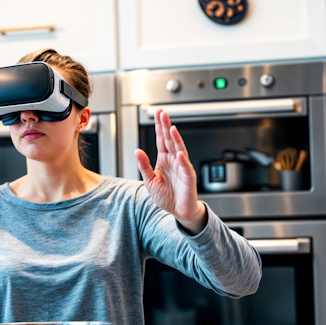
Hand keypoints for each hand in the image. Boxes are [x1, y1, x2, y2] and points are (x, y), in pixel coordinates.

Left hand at [135, 109, 206, 233]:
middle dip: (166, 126)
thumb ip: (144, 165)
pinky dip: (182, 160)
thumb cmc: (166, 196)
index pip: (161, 139)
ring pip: (179, 149)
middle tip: (163, 114)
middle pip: (170, 140)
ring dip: (175, 139)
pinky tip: (179, 153)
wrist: (178, 210)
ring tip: (171, 128)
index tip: (157, 114)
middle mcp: (173, 160)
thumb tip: (137, 151)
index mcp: (164, 159)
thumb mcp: (149, 180)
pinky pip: (185, 167)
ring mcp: (182, 167)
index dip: (159, 127)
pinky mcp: (188, 177)